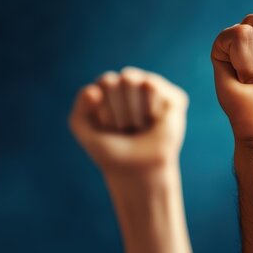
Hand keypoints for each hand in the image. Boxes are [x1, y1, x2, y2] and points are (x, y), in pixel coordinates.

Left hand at [69, 66, 187, 173]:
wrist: (136, 172)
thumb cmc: (110, 149)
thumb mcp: (83, 129)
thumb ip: (79, 107)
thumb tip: (93, 90)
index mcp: (107, 86)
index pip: (104, 83)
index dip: (104, 109)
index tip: (108, 127)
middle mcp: (130, 82)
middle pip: (116, 81)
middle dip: (117, 110)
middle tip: (123, 128)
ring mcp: (152, 88)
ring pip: (132, 80)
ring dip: (131, 111)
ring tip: (137, 126)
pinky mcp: (173, 98)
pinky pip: (152, 87)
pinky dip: (150, 109)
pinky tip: (153, 122)